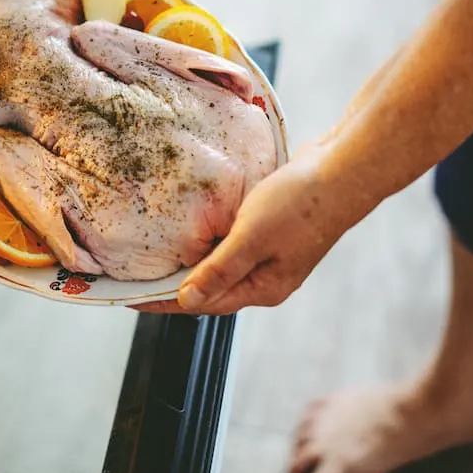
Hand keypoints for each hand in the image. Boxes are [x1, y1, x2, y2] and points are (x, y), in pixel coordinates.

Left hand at [135, 143, 366, 315]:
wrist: (343, 169)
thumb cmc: (300, 204)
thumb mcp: (252, 237)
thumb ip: (219, 270)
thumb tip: (186, 301)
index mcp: (262, 288)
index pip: (202, 302)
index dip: (163, 301)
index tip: (129, 299)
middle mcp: (265, 277)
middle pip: (208, 286)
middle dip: (172, 282)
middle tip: (132, 275)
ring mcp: (269, 254)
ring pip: (219, 263)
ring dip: (189, 259)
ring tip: (152, 253)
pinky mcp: (271, 230)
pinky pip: (231, 240)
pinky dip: (209, 237)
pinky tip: (190, 227)